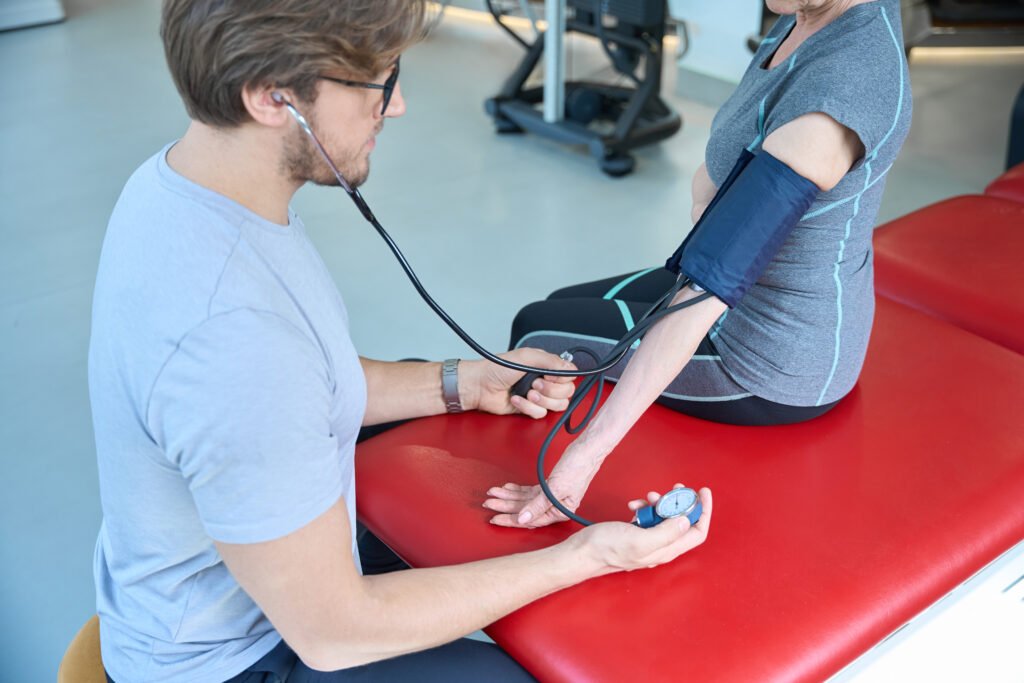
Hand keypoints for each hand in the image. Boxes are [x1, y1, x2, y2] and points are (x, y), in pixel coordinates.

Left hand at [460, 348, 576, 418]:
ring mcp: (539, 396)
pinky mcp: (530, 409)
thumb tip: (570, 367)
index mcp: (546, 366)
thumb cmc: (497, 368)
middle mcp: (545, 381)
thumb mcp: (525, 357)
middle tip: (535, 384)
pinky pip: (541, 414)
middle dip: (551, 390)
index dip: (563, 379)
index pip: (570, 375)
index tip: (549, 377)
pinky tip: (517, 400)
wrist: (480, 386)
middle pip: (567, 392)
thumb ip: (550, 361)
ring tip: (527, 393)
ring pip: (557, 405)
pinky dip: (528, 408)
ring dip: (541, 400)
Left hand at [484, 443, 599, 527]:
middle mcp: (554, 507)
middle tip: (488, 502)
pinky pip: (530, 491)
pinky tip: (507, 487)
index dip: (511, 519)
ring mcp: (551, 497)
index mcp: (559, 512)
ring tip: (493, 492)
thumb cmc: (577, 468)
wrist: (587, 449)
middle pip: (525, 510)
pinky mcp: (549, 486)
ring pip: (525, 500)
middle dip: (505, 505)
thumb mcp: (555, 488)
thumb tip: (522, 520)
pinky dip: (517, 489)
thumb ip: (537, 505)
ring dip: (508, 496)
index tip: (495, 518)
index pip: (530, 520)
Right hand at [571, 486, 711, 574]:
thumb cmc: (608, 549)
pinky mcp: (637, 532)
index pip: (697, 532)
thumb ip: (667, 533)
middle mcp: (661, 546)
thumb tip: (687, 521)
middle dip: (681, 503)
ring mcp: (649, 539)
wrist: (584, 551)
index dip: (703, 512)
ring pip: (665, 516)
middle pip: (683, 521)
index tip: (702, 492)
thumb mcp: (641, 540)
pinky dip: (645, 507)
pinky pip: (649, 516)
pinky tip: (634, 506)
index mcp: (666, 550)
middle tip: (676, 488)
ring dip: (660, 503)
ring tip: (648, 497)